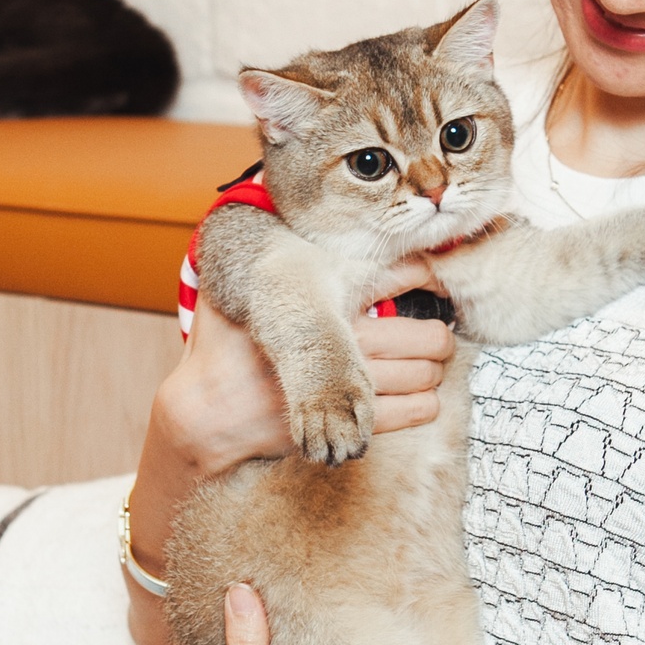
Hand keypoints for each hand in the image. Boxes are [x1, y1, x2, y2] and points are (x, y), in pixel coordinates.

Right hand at [123, 265, 455, 644]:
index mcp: (319, 310)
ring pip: (421, 377)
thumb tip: (272, 218)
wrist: (205, 413)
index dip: (427, 278)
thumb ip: (279, 262)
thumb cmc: (227, 346)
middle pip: (423, 338)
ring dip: (433, 372)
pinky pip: (408, 415)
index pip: (394, 280)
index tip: (435, 282)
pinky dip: (424, 404)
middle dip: (438, 337)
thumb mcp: (253, 296)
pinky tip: (421, 397)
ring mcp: (343, 391)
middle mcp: (338, 348)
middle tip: (437, 336)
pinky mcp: (343, 427)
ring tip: (428, 366)